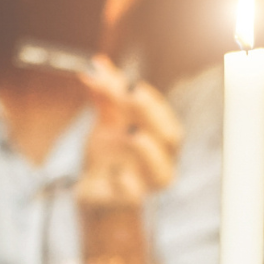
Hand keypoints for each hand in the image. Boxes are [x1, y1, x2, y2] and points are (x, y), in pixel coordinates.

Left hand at [79, 56, 182, 207]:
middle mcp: (160, 160)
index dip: (153, 102)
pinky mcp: (127, 201)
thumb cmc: (107, 152)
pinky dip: (127, 185)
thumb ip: (105, 93)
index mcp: (159, 138)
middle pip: (170, 139)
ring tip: (133, 135)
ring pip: (163, 174)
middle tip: (133, 97)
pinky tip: (116, 173)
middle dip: (153, 116)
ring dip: (149, 152)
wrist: (92, 188)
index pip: (166, 119)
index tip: (133, 86)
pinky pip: (134, 196)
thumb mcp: (105, 120)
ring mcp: (146, 183)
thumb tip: (98, 63)